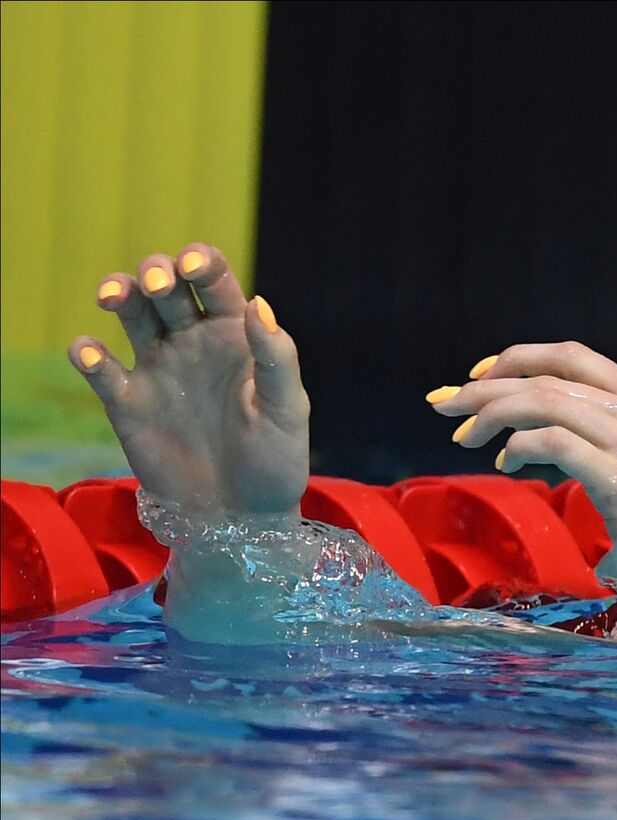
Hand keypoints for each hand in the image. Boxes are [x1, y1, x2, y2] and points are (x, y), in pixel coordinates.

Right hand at [69, 244, 309, 515]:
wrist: (242, 518)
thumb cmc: (276, 462)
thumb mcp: (286, 410)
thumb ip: (277, 358)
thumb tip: (258, 303)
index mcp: (235, 335)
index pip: (214, 281)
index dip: (200, 261)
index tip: (192, 265)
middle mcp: (193, 342)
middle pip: (164, 286)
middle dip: (155, 272)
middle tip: (156, 285)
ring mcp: (158, 369)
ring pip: (129, 314)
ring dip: (117, 293)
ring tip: (112, 297)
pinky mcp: (128, 403)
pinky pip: (100, 368)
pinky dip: (87, 354)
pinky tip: (91, 354)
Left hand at [427, 342, 616, 542]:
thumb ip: (608, 440)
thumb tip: (543, 432)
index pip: (573, 357)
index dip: (519, 358)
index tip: (479, 376)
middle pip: (548, 376)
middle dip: (486, 386)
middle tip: (443, 404)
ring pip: (545, 401)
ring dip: (491, 414)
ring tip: (463, 437)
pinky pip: (553, 442)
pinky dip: (518, 446)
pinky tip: (506, 463)